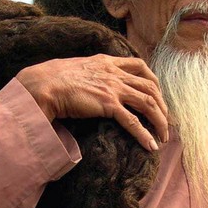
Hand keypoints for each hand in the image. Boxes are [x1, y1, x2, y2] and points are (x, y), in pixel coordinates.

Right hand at [16, 54, 168, 150]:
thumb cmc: (51, 78)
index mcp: (107, 62)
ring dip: (159, 121)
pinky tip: (151, 145)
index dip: (153, 81)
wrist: (43, 85)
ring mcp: (112, 88)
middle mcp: (114, 73)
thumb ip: (89, 72)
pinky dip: (144, 134)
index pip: (140, 66)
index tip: (157, 95)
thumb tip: (89, 82)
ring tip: (163, 137)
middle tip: (165, 122)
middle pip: (150, 86)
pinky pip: (133, 121)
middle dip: (162, 105)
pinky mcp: (108, 104)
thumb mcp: (76, 68)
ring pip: (147, 103)